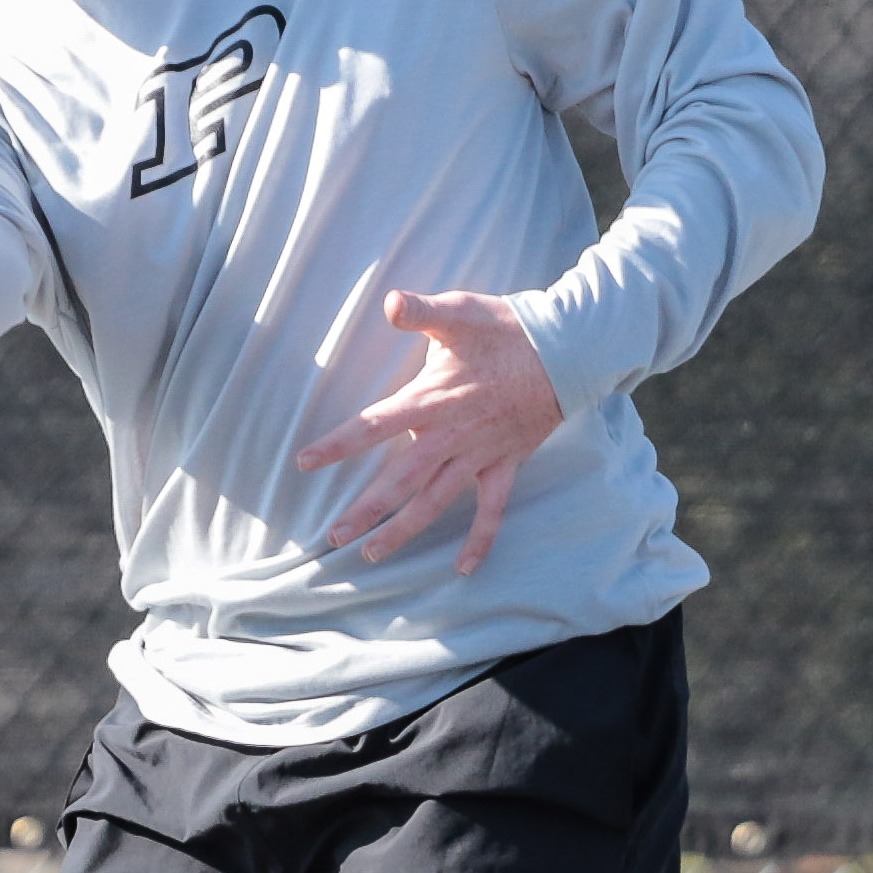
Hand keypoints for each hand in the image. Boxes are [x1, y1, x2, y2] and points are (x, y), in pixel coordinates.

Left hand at [294, 287, 564, 576]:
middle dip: (365, 510)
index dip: (337, 445)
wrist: (568, 351)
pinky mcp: (505, 464)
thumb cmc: (508, 329)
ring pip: (435, 502)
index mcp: (431, 401)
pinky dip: (479, 540)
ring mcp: (478, 456)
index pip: (373, 426)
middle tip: (333, 536)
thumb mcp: (461, 312)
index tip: (305, 462)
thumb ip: (421, 310)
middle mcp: (450, 437)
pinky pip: (491, 511)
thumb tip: (390, 303)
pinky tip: (465, 569)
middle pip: (399, 481)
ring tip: (373, 555)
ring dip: (404, 531)